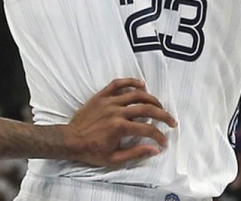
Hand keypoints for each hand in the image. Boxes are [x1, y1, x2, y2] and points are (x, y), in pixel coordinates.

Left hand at [62, 78, 177, 167]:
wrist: (69, 140)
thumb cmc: (91, 151)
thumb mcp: (114, 159)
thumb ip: (135, 154)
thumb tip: (155, 150)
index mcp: (120, 128)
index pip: (147, 129)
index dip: (159, 136)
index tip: (164, 142)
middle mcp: (117, 111)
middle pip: (147, 109)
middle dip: (163, 115)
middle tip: (171, 121)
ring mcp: (109, 101)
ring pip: (136, 94)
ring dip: (151, 99)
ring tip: (159, 106)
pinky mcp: (101, 96)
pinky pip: (118, 84)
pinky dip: (131, 82)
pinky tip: (141, 84)